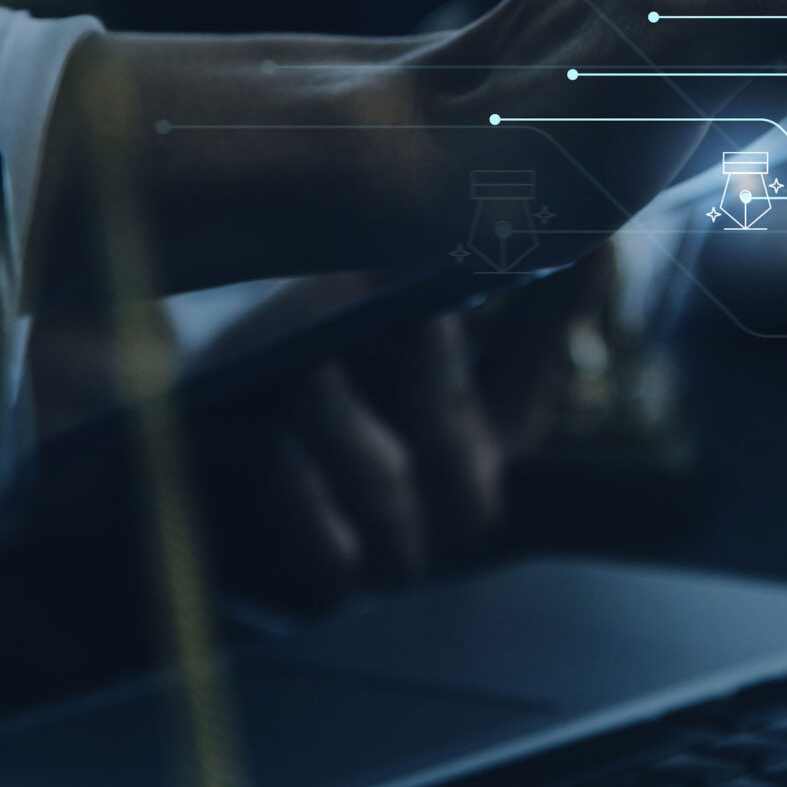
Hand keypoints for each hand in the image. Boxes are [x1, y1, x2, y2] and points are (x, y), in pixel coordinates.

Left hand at [204, 270, 596, 610]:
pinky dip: (306, 499)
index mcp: (494, 409)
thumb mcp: (348, 305)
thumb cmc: (292, 368)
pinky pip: (335, 554)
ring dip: (352, 429)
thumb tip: (454, 204)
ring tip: (314, 375)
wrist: (203, 458)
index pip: (544, 347)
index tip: (584, 245)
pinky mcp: (341, 583)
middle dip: (447, 379)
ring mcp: (411, 539)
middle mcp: (467, 478)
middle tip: (425, 320)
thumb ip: (400, 268)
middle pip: (478, 432)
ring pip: (397, 488)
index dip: (568, 297)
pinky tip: (280, 450)